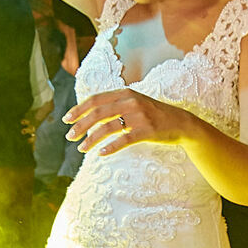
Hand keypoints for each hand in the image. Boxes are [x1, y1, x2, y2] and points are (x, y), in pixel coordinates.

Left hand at [63, 88, 192, 156]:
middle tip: (69, 136)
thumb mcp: (134, 103)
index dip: (79, 109)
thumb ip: (115, 105)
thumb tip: (90, 114)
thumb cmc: (153, 114)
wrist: (180, 122)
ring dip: (91, 139)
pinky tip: (101, 153)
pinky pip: (124, 140)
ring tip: (81, 148)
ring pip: (108, 127)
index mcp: (125, 93)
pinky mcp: (147, 131)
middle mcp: (131, 102)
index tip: (66, 119)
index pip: (95, 99)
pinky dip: (111, 147)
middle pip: (98, 113)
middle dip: (80, 125)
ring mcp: (139, 116)